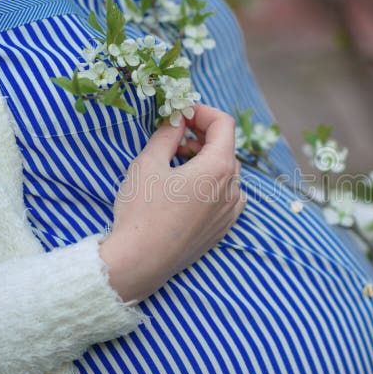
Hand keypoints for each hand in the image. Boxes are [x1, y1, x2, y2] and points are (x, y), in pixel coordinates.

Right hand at [100, 105, 244, 302]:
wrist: (140, 262)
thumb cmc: (141, 212)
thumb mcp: (149, 163)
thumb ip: (168, 134)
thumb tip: (177, 119)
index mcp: (219, 168)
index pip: (224, 124)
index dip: (202, 111)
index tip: (180, 113)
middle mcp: (233, 189)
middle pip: (226, 147)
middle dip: (202, 135)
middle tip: (174, 137)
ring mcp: (230, 212)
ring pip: (227, 172)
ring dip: (206, 159)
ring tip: (177, 162)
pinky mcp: (223, 229)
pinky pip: (227, 196)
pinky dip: (212, 183)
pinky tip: (187, 189)